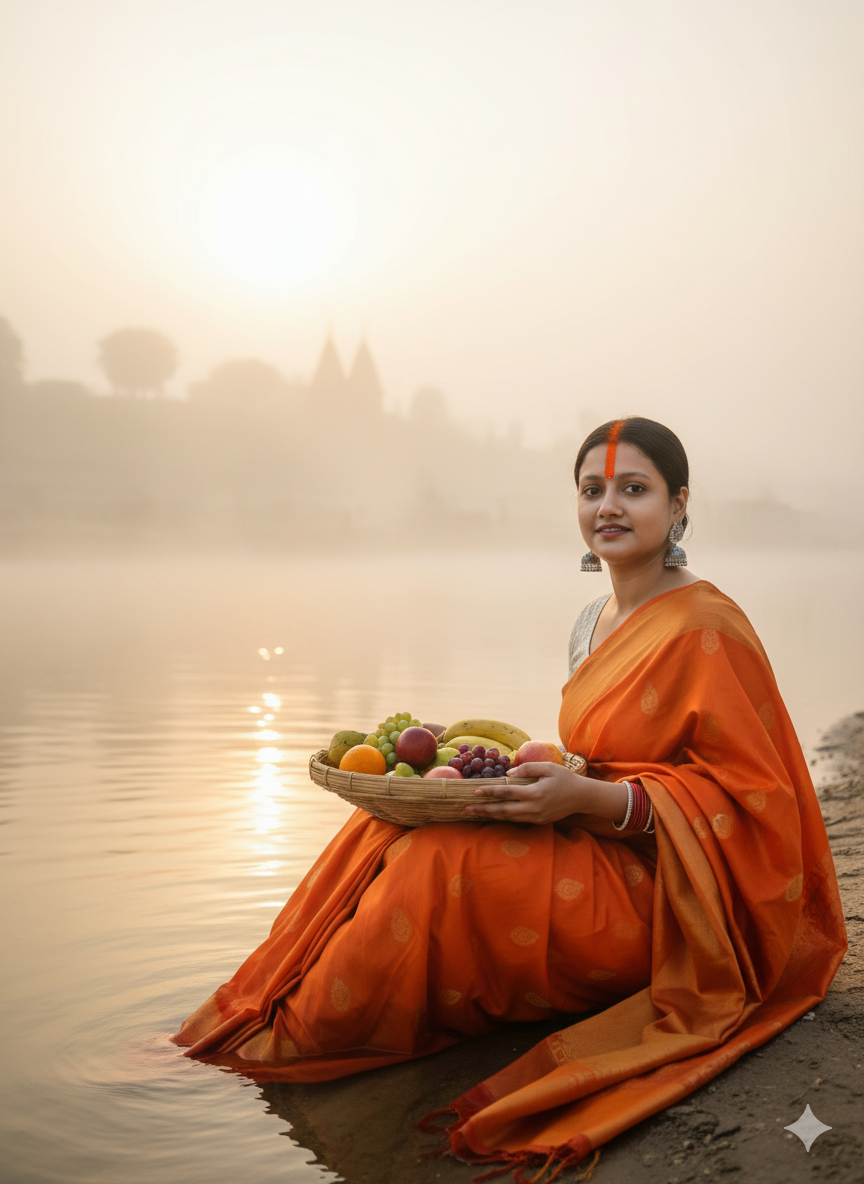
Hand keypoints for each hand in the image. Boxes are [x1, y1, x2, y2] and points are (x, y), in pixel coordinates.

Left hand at [465, 761, 585, 824]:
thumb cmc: (565, 778)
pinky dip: (504, 817)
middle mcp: (534, 808)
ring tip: (476, 812)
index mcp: (535, 793)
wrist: (582, 797)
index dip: (490, 792)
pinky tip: (494, 814)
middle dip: (484, 809)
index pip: (507, 792)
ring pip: (509, 818)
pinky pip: (517, 820)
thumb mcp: (548, 767)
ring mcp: (536, 817)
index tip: (475, 791)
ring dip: (491, 815)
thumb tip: (509, 772)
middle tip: (467, 808)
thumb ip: (527, 768)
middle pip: (504, 810)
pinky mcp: (539, 821)